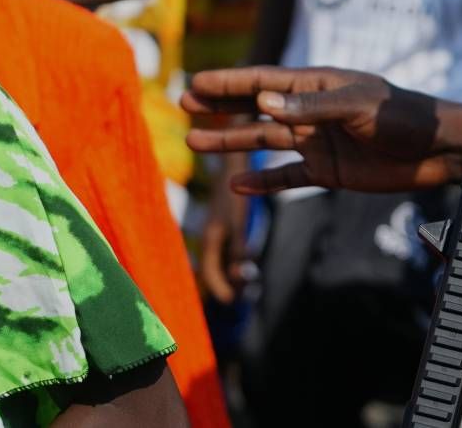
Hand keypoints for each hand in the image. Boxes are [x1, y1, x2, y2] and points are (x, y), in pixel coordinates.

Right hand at [182, 66, 461, 194]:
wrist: (436, 150)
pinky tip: (238, 186)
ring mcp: (317, 141)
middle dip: (220, 105)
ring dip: (230, 142)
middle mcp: (311, 111)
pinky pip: (287, 177)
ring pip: (263, 142)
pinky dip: (263, 182)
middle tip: (184, 103)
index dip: (228, 82)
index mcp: (317, 85)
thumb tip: (262, 102)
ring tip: (194, 142)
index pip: (263, 81)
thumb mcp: (356, 105)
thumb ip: (310, 105)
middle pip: (255, 108)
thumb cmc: (402, 116)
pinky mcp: (328, 171)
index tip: (195, 82)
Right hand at [197, 163, 252, 302]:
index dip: (219, 289)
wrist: (231, 160)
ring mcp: (220, 228)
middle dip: (227, 284)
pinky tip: (251, 259)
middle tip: (241, 297)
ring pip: (225, 257)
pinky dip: (239, 257)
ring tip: (247, 282)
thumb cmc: (234, 190)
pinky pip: (232, 245)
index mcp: (211, 237)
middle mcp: (213, 234)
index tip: (232, 301)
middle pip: (216, 268)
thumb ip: (237, 249)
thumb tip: (239, 276)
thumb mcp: (236, 222)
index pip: (210, 272)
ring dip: (234, 271)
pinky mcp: (228, 220)